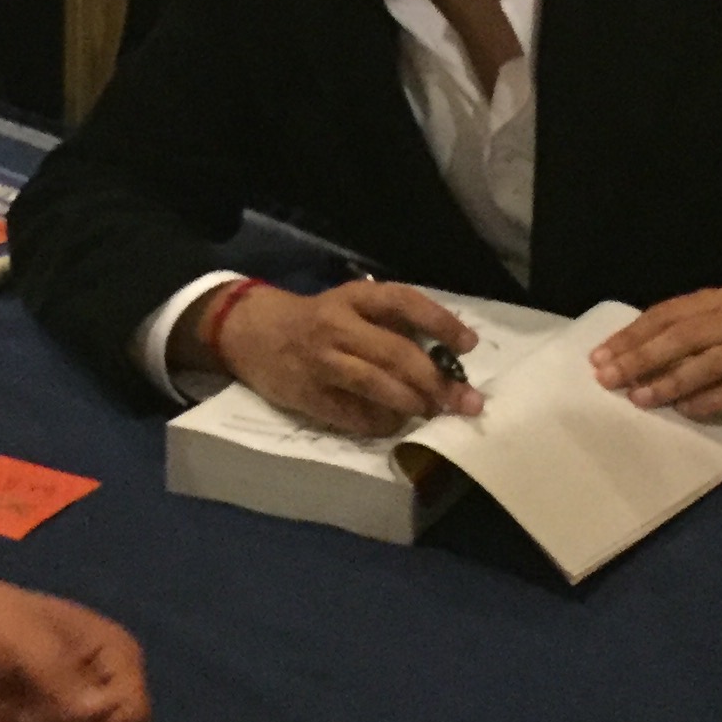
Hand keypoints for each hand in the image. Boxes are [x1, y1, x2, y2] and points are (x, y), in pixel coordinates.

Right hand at [204, 277, 481, 435]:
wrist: (252, 332)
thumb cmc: (317, 319)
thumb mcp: (351, 306)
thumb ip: (392, 324)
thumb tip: (448, 356)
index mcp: (354, 298)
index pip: (404, 302)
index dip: (440, 322)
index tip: (469, 345)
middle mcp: (338, 327)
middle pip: (395, 353)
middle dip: (437, 380)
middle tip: (467, 401)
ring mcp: (321, 363)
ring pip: (376, 385)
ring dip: (414, 403)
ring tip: (435, 412)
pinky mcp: (309, 396)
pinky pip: (354, 415)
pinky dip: (382, 423)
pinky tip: (396, 423)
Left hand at [590, 288, 721, 424]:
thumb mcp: (711, 340)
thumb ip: (674, 345)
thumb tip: (617, 363)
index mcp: (717, 301)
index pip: (665, 315)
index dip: (630, 337)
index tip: (598, 359)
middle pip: (684, 335)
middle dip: (642, 357)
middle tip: (611, 380)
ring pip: (710, 361)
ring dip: (671, 381)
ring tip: (640, 398)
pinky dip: (709, 401)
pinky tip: (685, 412)